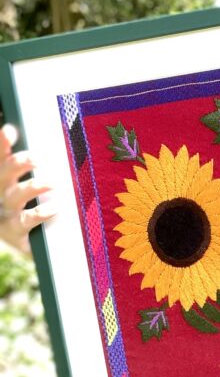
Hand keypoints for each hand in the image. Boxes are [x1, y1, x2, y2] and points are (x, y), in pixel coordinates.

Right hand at [0, 124, 54, 253]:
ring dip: (33, 186)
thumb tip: (57, 146)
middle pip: (5, 173)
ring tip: (52, 183)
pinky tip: (54, 207)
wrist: (34, 246)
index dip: (3, 143)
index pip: (2, 157)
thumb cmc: (34, 210)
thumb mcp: (35, 190)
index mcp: (5, 179)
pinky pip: (27, 221)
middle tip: (38, 159)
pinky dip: (41, 213)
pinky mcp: (15, 232)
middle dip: (20, 163)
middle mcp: (2, 193)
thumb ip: (40, 170)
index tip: (10, 131)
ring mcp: (7, 213)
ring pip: (15, 196)